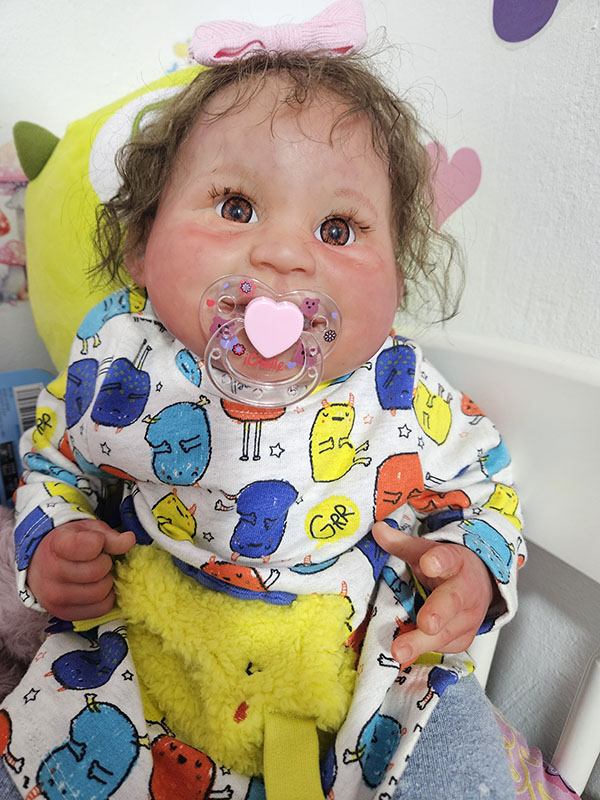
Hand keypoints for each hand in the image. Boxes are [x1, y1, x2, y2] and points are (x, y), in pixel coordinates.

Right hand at [27, 520, 135, 619]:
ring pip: (100, 593)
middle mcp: (50, 573)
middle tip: (99, 560)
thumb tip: (129, 540)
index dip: (100, 542)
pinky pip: (100, 609)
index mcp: (57, 545)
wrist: (43, 564)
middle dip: (105, 564)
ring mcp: (54, 597)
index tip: (96, 542)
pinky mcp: (64, 614)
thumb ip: (110, 536)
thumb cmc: (71, 544)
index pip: (88, 546)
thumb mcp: (89, 531)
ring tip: (97, 574)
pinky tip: (96, 587)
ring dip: (106, 582)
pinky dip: (105, 598)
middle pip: (96, 572)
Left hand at [372, 521, 494, 665]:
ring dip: (422, 643)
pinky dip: (422, 652)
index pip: (448, 559)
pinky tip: (406, 655)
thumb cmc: (447, 568)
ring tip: (400, 651)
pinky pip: (442, 647)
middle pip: (451, 602)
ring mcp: (467, 618)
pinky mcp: (463, 639)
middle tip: (426, 623)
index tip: (429, 563)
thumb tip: (377, 529)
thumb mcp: (426, 551)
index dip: (439, 561)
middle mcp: (465, 591)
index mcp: (455, 562)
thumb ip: (401, 544)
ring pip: (446, 632)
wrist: (480, 585)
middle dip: (438, 613)